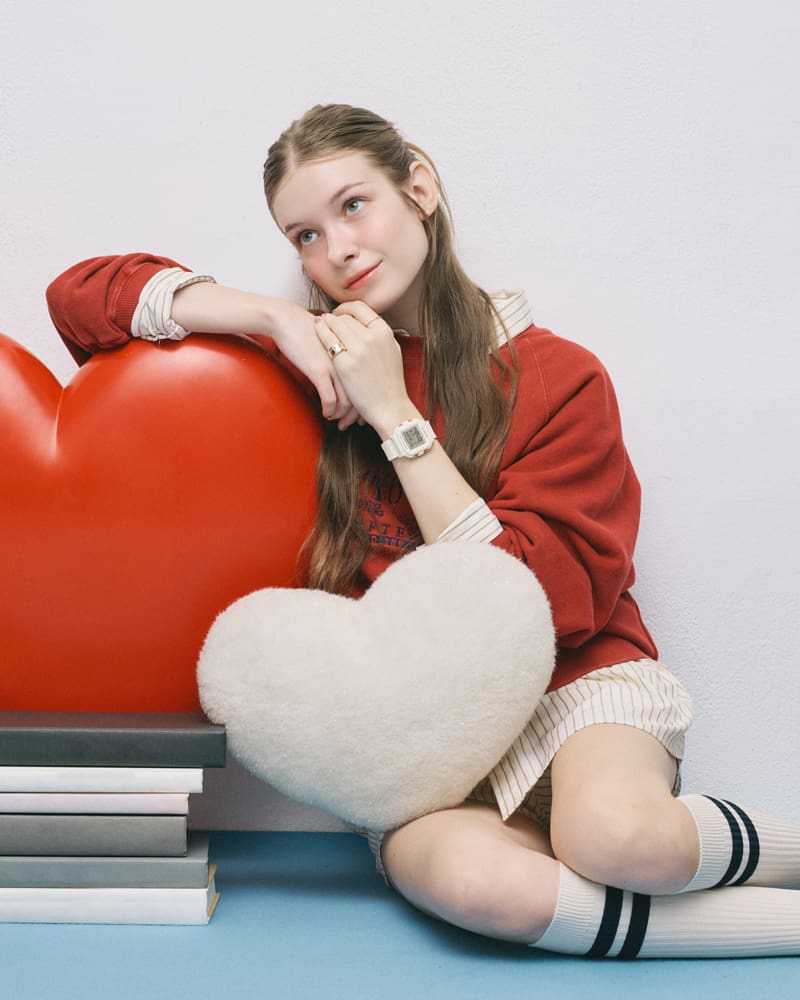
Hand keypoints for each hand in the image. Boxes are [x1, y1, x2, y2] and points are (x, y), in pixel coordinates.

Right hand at [171, 282, 358, 425]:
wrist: (287, 321)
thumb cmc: (307, 332)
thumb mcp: (332, 345)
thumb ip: (342, 361)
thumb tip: (344, 379)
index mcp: (354, 352)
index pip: (366, 383)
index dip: (364, 401)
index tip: (360, 413)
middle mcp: (349, 360)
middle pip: (360, 394)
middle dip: (355, 414)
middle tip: (350, 424)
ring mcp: (336, 366)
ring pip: (346, 401)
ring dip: (341, 415)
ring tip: (337, 420)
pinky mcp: (320, 371)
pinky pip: (330, 399)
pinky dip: (329, 410)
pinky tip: (326, 414)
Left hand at [313, 301, 416, 434]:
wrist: (390, 407)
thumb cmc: (391, 383)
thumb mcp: (392, 351)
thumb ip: (380, 336)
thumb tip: (368, 324)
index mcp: (384, 332)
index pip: (360, 308)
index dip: (347, 308)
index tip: (341, 313)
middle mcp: (371, 337)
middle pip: (346, 317)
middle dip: (335, 317)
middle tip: (328, 319)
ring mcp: (357, 350)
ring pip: (335, 325)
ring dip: (326, 321)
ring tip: (320, 323)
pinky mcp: (344, 364)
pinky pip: (328, 340)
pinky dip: (320, 331)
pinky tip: (316, 329)